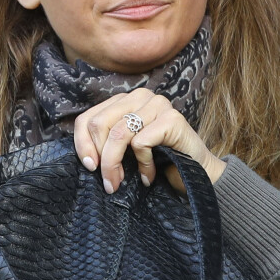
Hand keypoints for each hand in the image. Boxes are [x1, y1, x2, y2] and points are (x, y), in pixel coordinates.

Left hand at [73, 88, 225, 193]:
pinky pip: (141, 143)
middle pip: (99, 124)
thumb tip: (87, 157)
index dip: (82, 144)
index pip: (88, 117)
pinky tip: (149, 174)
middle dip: (100, 158)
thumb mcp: (125, 149)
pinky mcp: (171, 118)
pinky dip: (142, 164)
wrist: (197, 172)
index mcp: (124, 100)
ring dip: (116, 165)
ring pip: (118, 134)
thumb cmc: (159, 161)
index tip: (89, 167)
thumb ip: (106, 142)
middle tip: (108, 182)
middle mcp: (140, 96)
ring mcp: (157, 104)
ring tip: (121, 183)